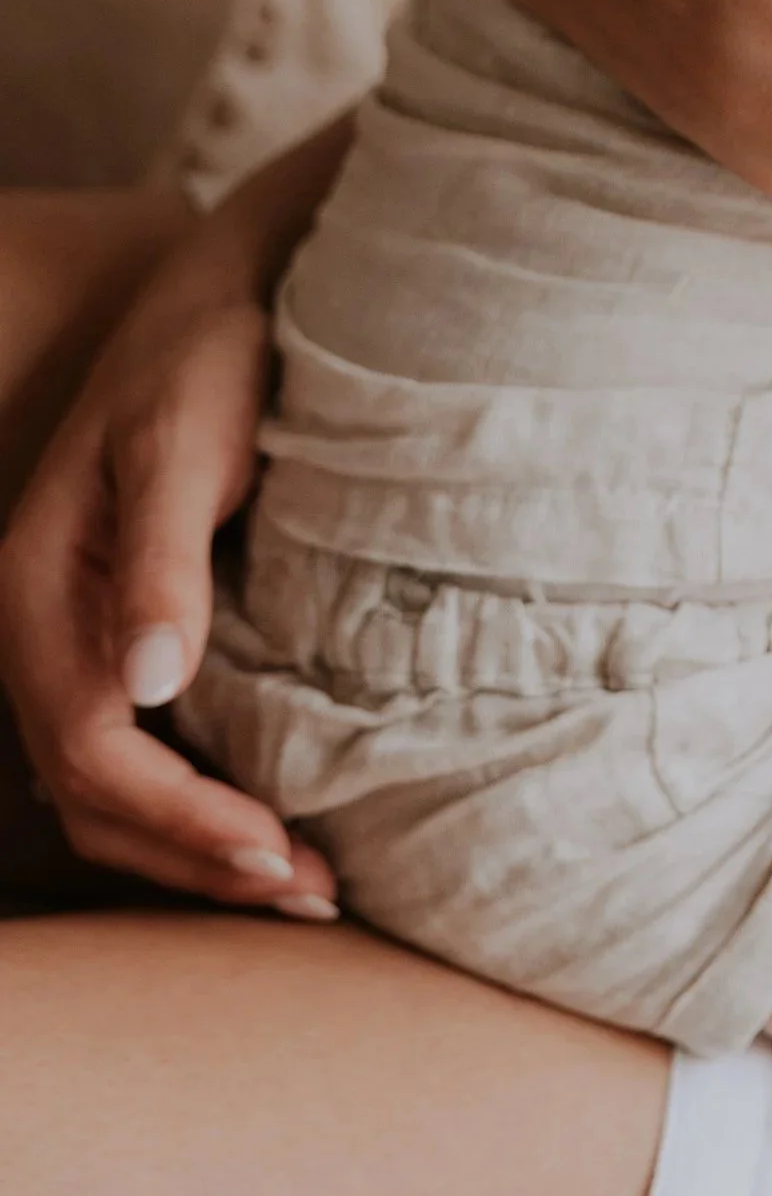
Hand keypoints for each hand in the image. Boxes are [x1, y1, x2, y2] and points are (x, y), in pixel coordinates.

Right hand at [0, 207, 337, 910]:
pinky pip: (133, 758)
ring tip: (302, 885)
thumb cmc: (207, 362)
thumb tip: (146, 688)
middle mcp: (39, 630)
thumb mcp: (184, 444)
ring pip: (107, 792)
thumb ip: (162, 561)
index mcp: (36, 589)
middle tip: (311, 892)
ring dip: (193, 850)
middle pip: (92, 794)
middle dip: (195, 856)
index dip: (180, 816)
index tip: (279, 849)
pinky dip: (192, 809)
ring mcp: (72, 642)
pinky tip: (267, 824)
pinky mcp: (118, 642)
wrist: (221, 302)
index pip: (93, 749)